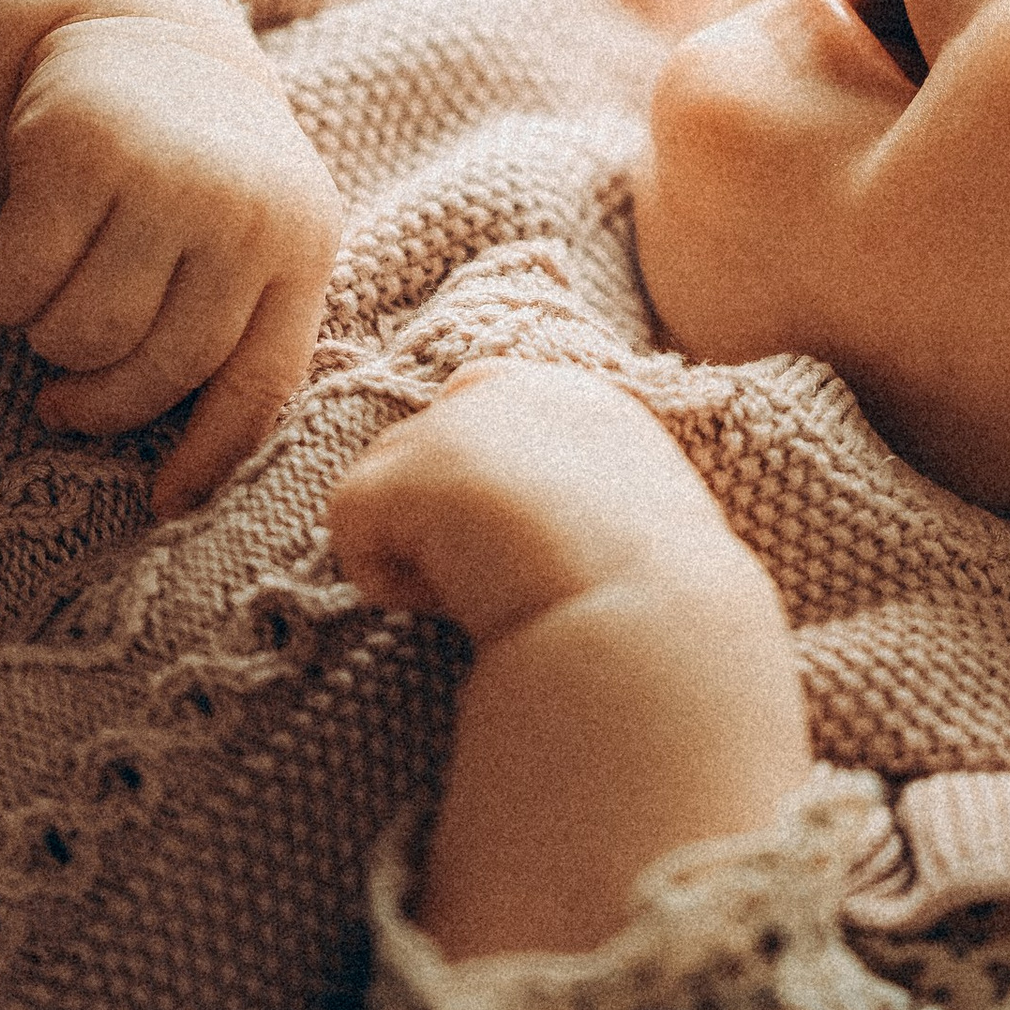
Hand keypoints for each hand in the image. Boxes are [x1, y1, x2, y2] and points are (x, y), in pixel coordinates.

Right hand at [0, 8, 343, 517]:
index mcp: (303, 243)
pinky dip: (2, 297)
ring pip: (84, 333)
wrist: (146, 41)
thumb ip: (241, 328)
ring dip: (49, 344)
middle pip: (158, 368)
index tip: (163, 504)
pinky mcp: (80, 150)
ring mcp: (165, 176)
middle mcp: (245, 210)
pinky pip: (21, 283)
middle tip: (66, 400)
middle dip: (100, 403)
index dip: (211, 457)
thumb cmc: (201, 176)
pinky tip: (14, 266)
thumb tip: (186, 486)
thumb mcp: (255, 237)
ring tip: (55, 308)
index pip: (261, 381)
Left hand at [330, 356, 762, 637]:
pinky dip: (388, 582)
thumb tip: (537, 518)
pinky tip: (452, 604)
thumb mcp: (637, 510)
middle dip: (441, 512)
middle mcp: (509, 388)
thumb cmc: (659, 597)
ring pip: (384, 488)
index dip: (477, 479)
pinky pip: (350, 531)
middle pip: (422, 444)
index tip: (515, 541)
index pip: (481, 405)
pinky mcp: (401, 472)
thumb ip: (581, 483)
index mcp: (575, 396)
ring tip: (486, 592)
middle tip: (501, 574)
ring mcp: (450, 423)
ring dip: (420, 549)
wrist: (645, 620)